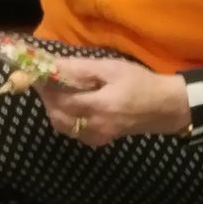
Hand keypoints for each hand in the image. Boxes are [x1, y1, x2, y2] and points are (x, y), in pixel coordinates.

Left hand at [35, 57, 190, 146]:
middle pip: (58, 118)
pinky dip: (65, 119)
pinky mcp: (101, 140)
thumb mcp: (113, 68)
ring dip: (54, 110)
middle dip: (47, 100)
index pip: (62, 100)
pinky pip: (74, 132)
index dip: (46, 88)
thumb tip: (54, 64)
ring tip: (55, 92)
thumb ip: (82, 69)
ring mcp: (98, 136)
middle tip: (44, 83)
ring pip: (64, 127)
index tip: (36, 74)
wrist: (166, 107)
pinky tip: (70, 106)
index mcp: (100, 106)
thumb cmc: (141, 83)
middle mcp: (96, 126)